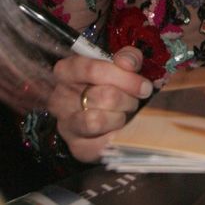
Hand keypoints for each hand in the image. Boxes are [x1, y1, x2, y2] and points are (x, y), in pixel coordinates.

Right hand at [48, 46, 152, 162]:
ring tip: (125, 114)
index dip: (124, 77)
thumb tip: (129, 64)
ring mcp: (66, 124)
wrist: (100, 112)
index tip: (144, 86)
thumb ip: (127, 58)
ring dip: (121, 118)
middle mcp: (60, 98)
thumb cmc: (109, 84)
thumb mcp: (118, 64)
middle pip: (102, 97)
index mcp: (67, 71)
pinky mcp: (77, 147)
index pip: (93, 70)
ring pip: (97, 121)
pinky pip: (101, 144)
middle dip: (128, 99)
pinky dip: (118, 137)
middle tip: (134, 101)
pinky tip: (122, 130)